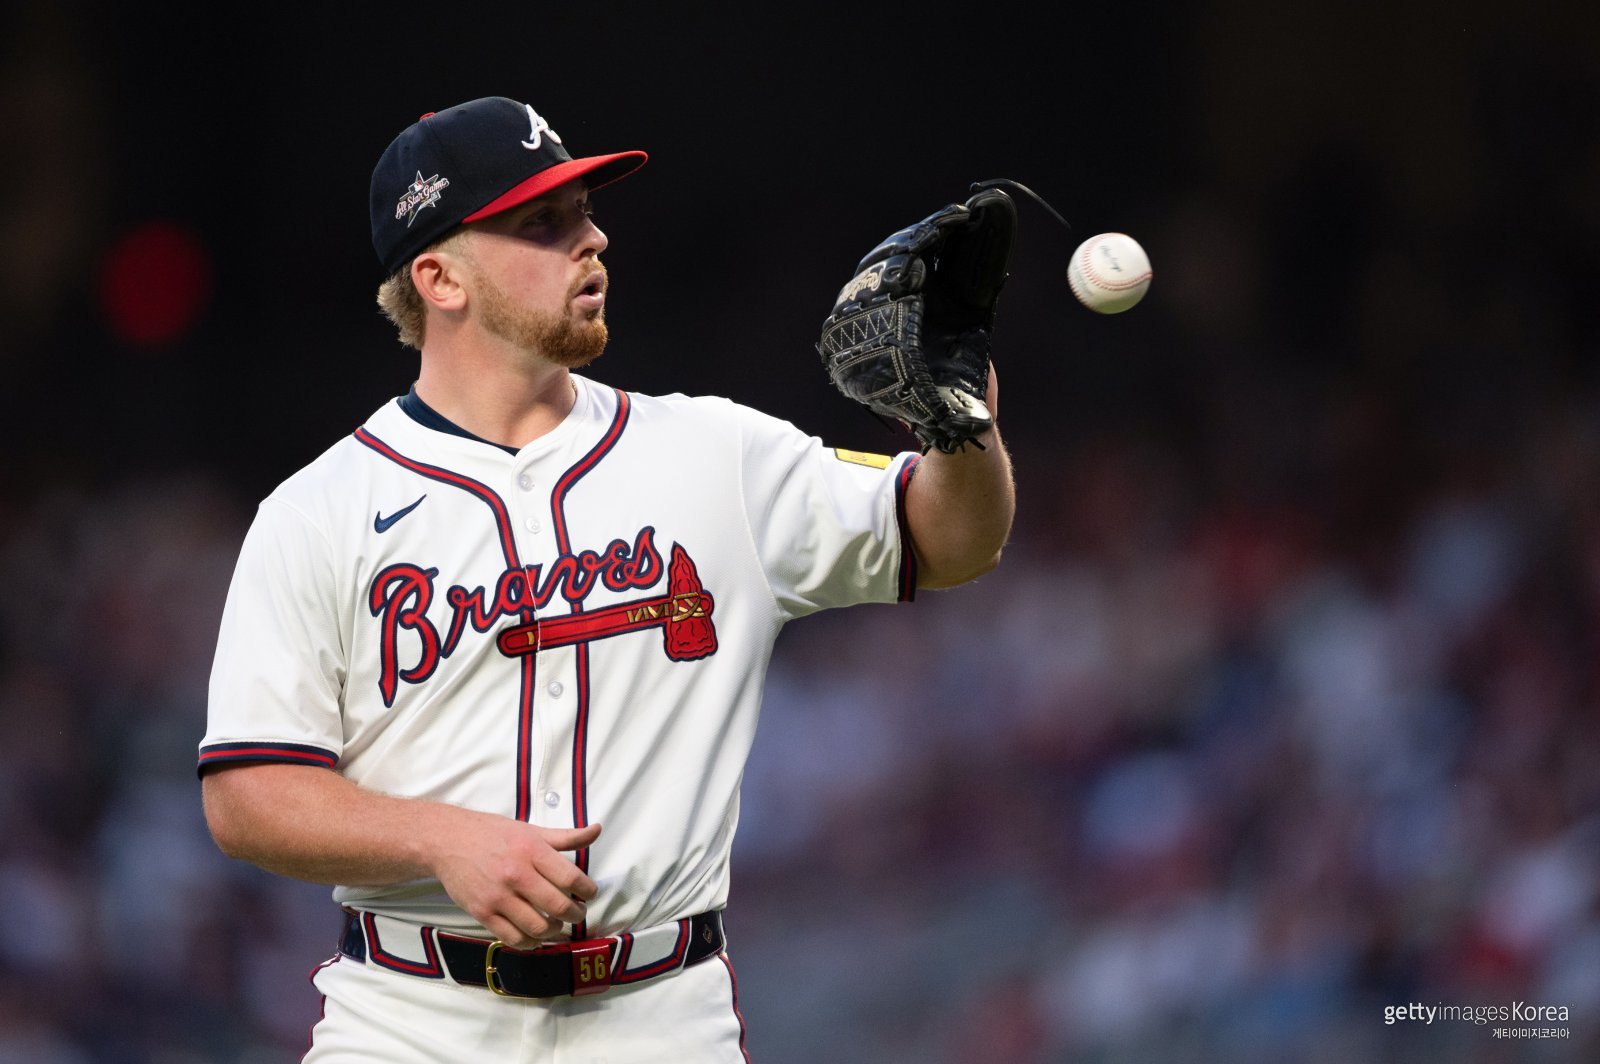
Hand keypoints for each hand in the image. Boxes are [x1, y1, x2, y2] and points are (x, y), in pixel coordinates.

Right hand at [429, 812, 602, 945]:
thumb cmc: (492, 834)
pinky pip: (513, 938)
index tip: (590, 894)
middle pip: (558, 906)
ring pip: (538, 927)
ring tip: (558, 924)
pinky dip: (531, 942)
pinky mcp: (482, 913)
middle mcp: (516, 874)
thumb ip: (565, 836)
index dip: (587, 891)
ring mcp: (498, 896)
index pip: (571, 878)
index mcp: (531, 850)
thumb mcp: (530, 830)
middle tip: (578, 913)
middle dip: (576, 914)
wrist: (446, 841)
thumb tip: (596, 830)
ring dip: (555, 931)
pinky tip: (536, 936)